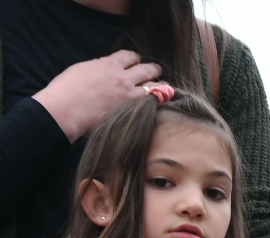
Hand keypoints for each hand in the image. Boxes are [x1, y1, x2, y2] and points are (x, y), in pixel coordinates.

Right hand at [33, 51, 162, 142]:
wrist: (65, 110)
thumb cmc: (66, 90)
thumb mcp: (82, 69)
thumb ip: (99, 68)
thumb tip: (107, 69)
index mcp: (108, 64)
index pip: (130, 56)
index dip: (135, 58)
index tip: (137, 61)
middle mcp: (122, 78)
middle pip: (147, 69)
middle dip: (153, 69)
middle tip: (157, 71)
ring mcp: (129, 95)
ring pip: (154, 87)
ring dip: (161, 86)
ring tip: (166, 87)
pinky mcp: (131, 111)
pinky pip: (151, 104)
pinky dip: (157, 101)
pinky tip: (160, 102)